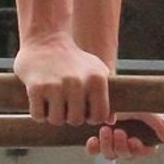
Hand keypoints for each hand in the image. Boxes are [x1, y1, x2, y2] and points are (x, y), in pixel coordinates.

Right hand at [13, 37, 163, 159]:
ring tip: (52, 98)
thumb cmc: (74, 60)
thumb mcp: (98, 71)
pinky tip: (39, 98)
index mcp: (98, 80)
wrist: (44, 40)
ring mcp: (57, 85)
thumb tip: (127, 123)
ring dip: (53, 115)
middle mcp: (79, 82)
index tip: (84, 107)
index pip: (98, 118)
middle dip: (69, 116)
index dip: (90, 117)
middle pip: (76, 121)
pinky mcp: (36, 87)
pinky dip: (38, 112)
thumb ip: (108, 95)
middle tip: (64, 101)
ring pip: (57, 121)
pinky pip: (39, 115)